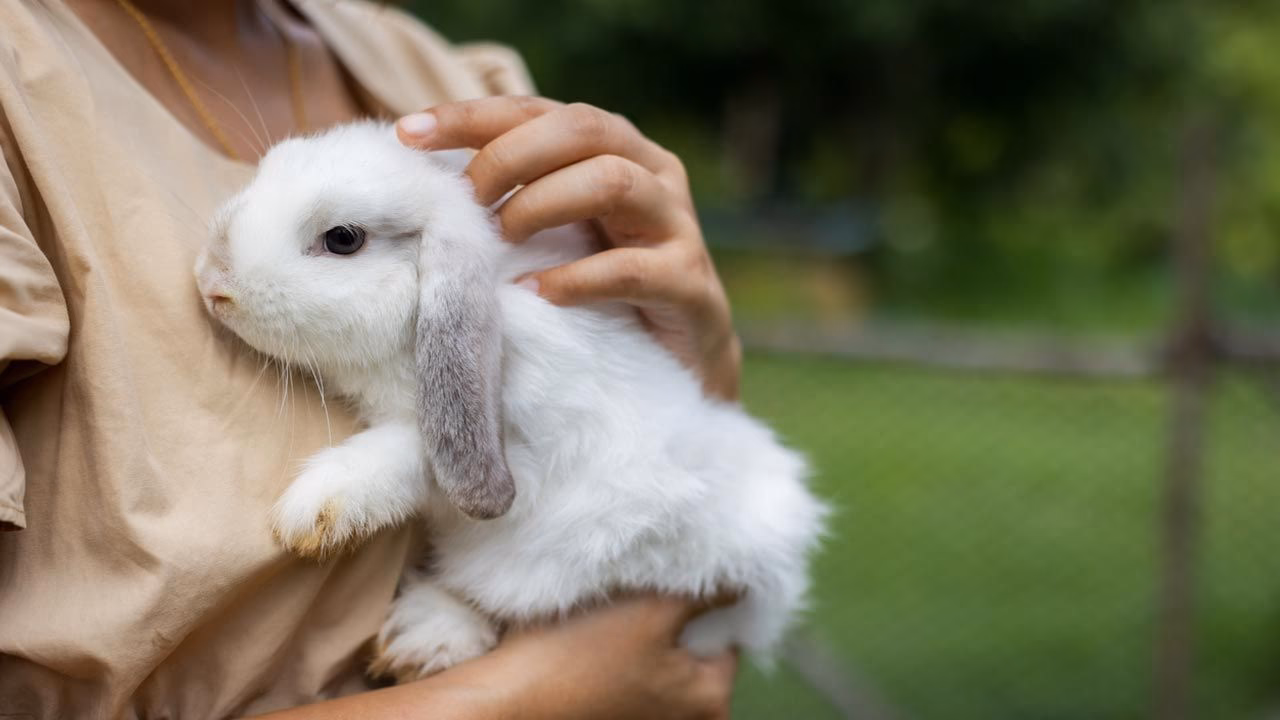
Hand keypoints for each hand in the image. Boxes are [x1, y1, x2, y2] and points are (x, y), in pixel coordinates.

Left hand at [397, 98, 741, 399]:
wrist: (678, 366)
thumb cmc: (601, 291)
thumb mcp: (554, 235)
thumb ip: (512, 201)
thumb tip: (423, 186)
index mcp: (616, 149)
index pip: (540, 111)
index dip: (473, 116)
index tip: (409, 133)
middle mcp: (653, 173)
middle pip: (582, 128)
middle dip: (510, 156)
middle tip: (468, 201)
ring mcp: (678, 226)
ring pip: (613, 181)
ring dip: (543, 204)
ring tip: (503, 240)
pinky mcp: (690, 284)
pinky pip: (632, 269)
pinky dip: (576, 279)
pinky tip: (538, 293)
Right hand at [458, 594, 739, 719]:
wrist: (503, 702)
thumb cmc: (578, 659)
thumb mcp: (651, 612)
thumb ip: (707, 593)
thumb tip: (747, 580)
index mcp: (708, 702)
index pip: (726, 635)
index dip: (702, 599)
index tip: (675, 577)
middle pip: (691, 650)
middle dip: (671, 617)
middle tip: (641, 589)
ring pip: (657, 661)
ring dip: (640, 633)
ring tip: (613, 609)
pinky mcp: (610, 716)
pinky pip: (628, 676)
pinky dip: (617, 653)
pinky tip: (592, 635)